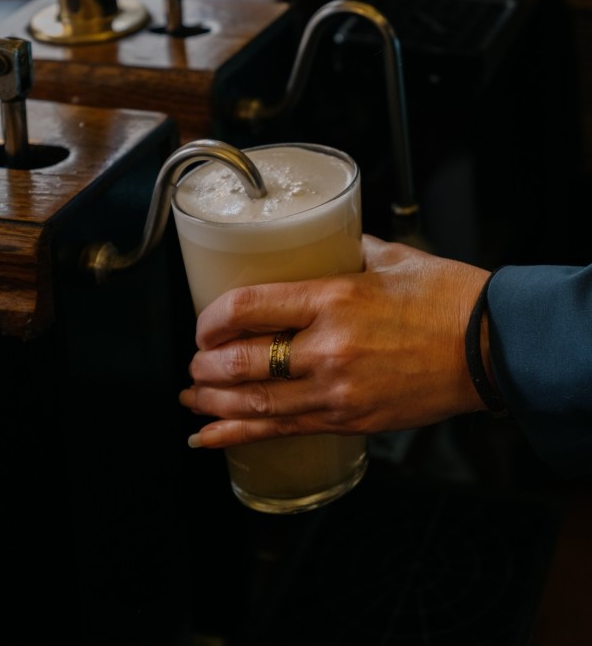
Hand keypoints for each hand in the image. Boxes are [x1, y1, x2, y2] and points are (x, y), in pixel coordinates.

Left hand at [179, 234, 490, 447]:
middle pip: (242, 363)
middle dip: (206, 368)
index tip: (202, 325)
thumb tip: (313, 245)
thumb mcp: (387, 258)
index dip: (210, 319)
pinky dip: (239, 437)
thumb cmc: (445, 297)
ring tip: (191, 400)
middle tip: (196, 364)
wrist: (490, 347)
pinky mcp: (350, 419)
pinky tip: (210, 437)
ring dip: (213, 404)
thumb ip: (341, 251)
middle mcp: (328, 347)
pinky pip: (283, 431)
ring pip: (255, 404)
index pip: (247, 308)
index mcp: (333, 298)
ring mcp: (338, 390)